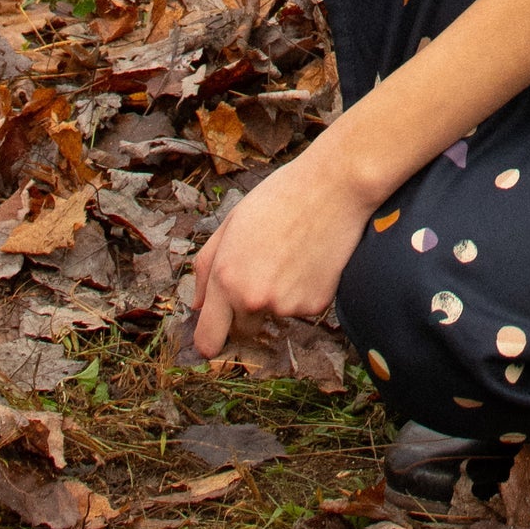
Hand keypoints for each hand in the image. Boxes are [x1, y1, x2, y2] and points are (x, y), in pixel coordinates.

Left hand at [189, 144, 379, 357]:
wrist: (332, 187)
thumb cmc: (279, 197)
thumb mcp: (231, 223)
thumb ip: (206, 267)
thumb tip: (197, 305)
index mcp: (226, 278)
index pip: (209, 338)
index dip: (209, 341)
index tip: (213, 340)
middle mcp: (253, 298)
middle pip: (242, 331)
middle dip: (245, 314)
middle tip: (261, 273)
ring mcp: (286, 305)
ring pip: (273, 316)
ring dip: (277, 298)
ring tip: (290, 254)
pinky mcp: (315, 306)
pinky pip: (301, 307)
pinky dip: (303, 291)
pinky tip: (309, 258)